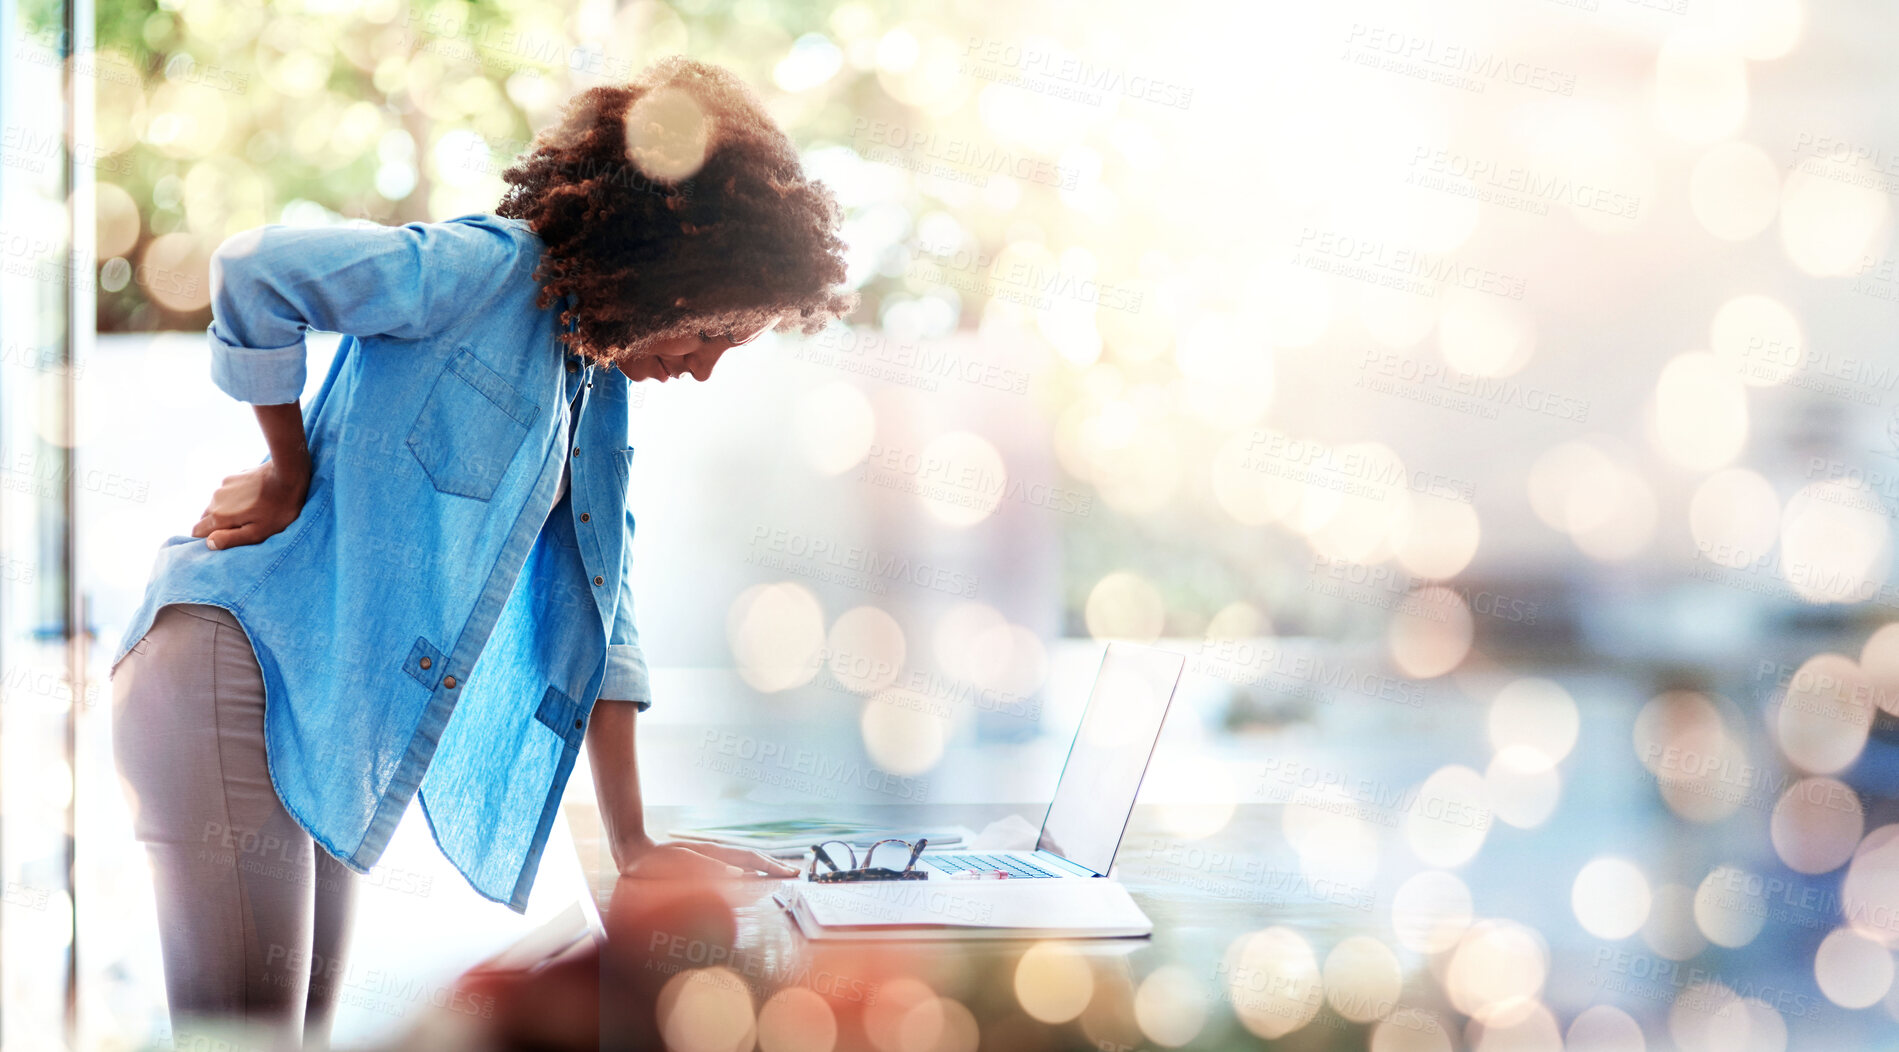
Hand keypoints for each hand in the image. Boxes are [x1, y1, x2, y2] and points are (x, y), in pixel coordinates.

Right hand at [190, 460, 310, 549]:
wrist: (288, 474)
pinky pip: (227, 493)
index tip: (223, 541)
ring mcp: (224, 486)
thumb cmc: (278, 508)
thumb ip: (231, 539)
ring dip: (227, 512)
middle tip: (241, 529)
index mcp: (219, 515)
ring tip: (250, 514)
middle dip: (218, 526)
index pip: (197, 532)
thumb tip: (209, 544)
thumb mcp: (258, 532)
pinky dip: (235, 499)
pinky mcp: (234, 477)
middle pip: (206, 518)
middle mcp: (215, 499)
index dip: (207, 539)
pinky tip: (252, 500)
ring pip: (217, 504)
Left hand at [615, 835, 800, 879]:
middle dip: (775, 866)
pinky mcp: (704, 867)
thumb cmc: (659, 860)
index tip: (791, 874)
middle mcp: (718, 855)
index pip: (753, 859)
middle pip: (753, 859)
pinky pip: (734, 870)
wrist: (636, 854)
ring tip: (780, 876)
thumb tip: (738, 875)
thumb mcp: (684, 863)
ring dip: (764, 869)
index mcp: (717, 853)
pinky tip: (751, 879)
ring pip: (745, 863)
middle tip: (795, 874)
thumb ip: (711, 868)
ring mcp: (712, 860)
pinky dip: (748, 873)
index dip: (773, 867)